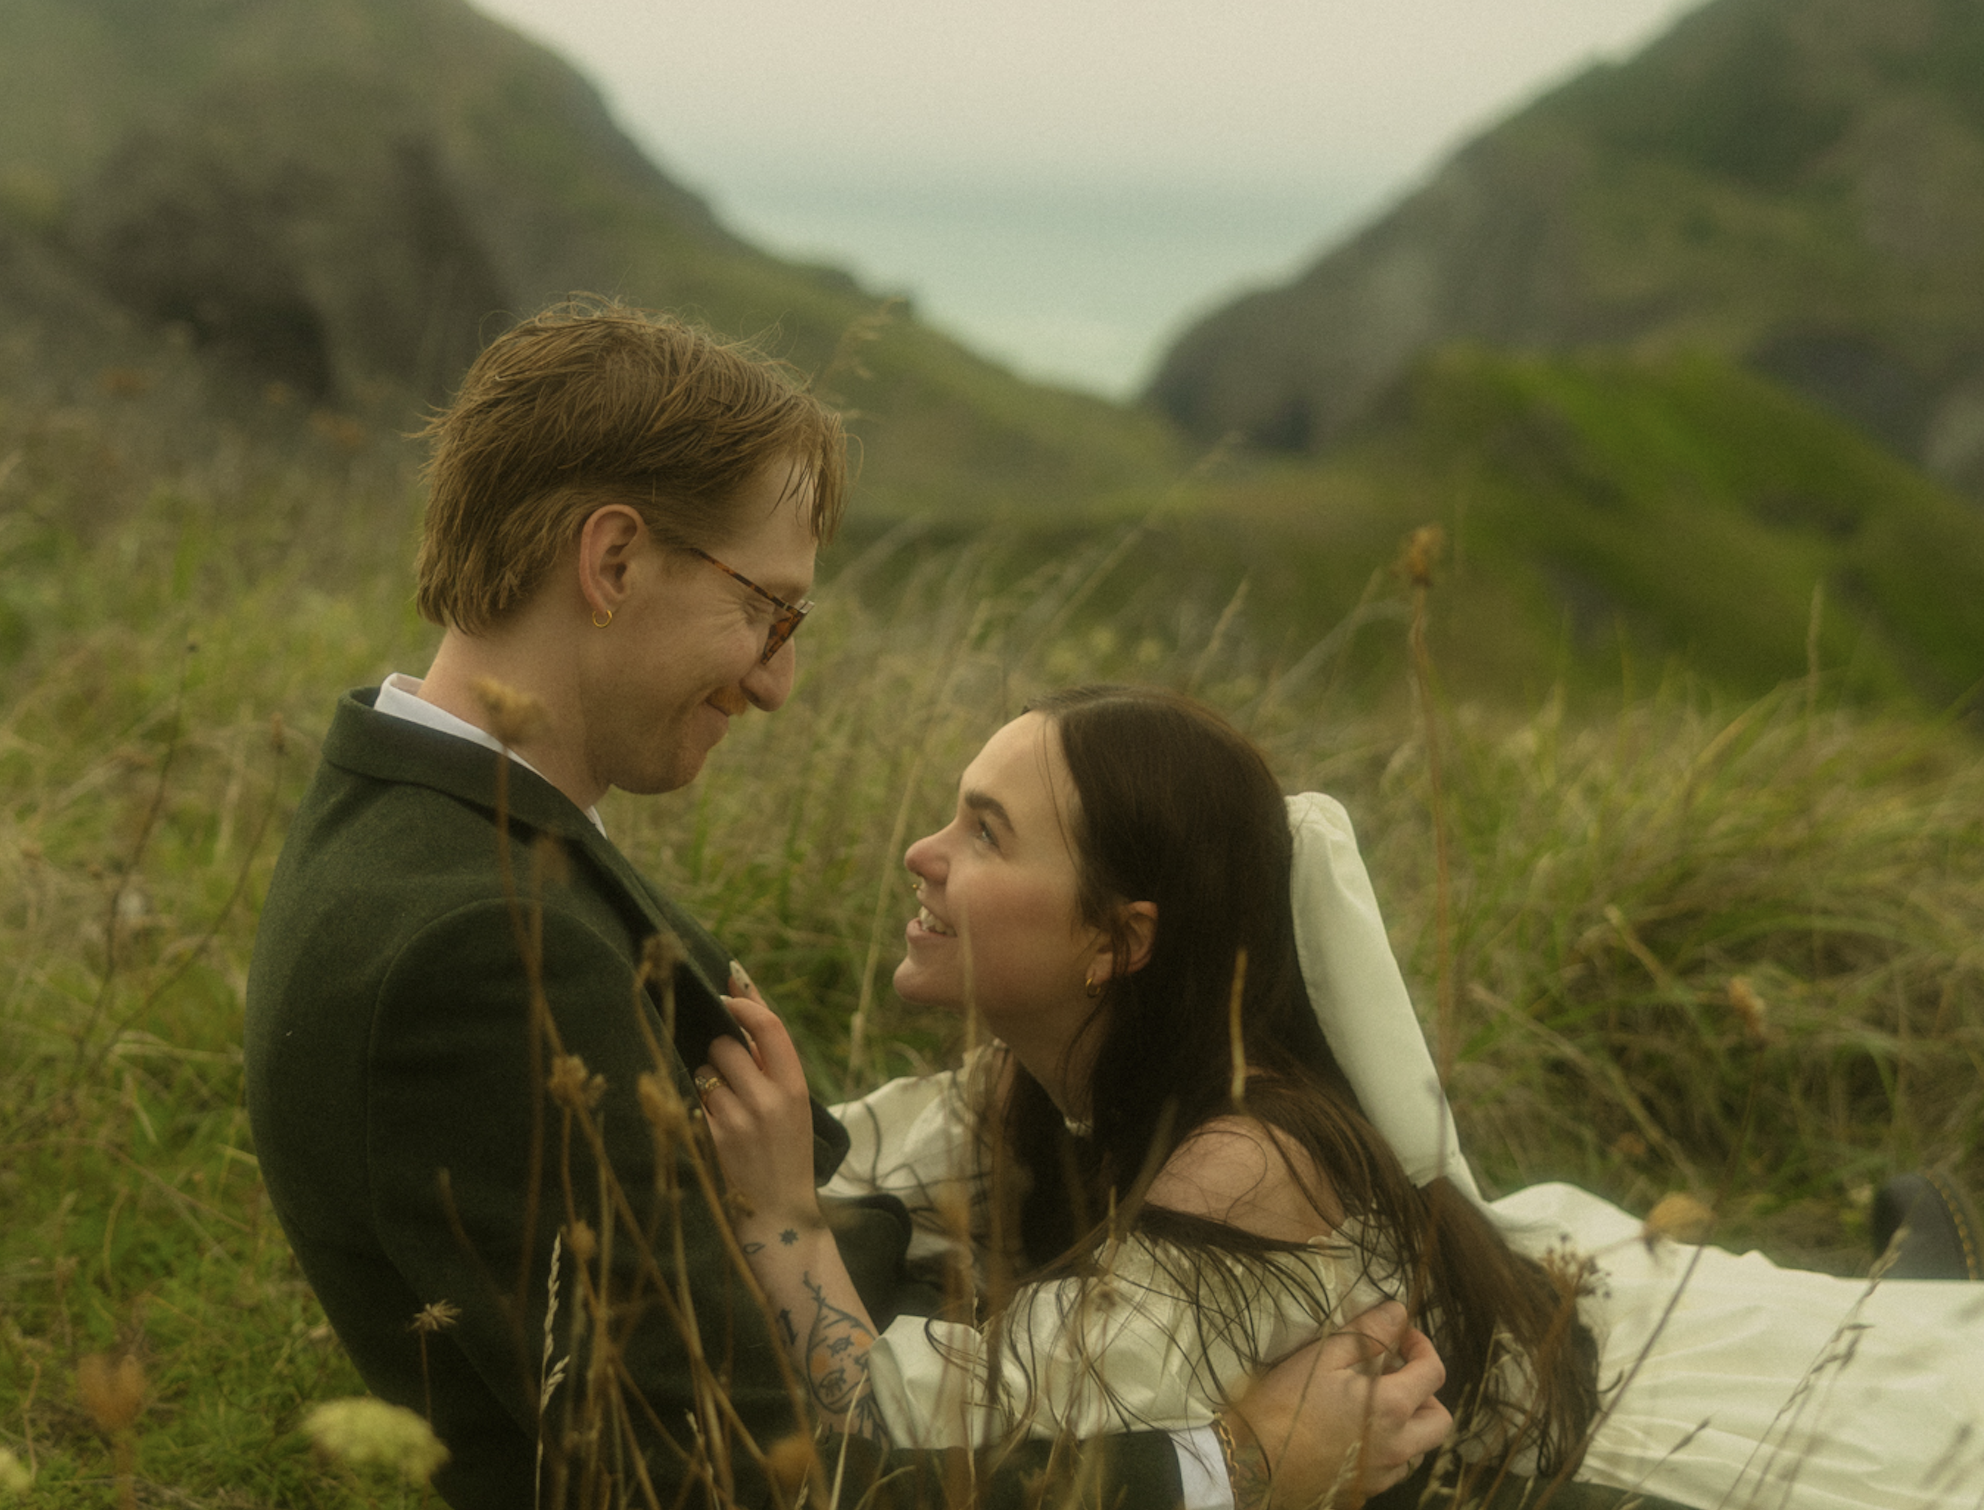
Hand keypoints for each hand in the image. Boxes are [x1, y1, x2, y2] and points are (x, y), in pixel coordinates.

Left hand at [696, 968, 823, 1240]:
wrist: (780, 1217)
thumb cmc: (786, 1155)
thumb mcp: (794, 1107)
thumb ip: (772, 1063)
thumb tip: (742, 1003)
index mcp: (795, 1088)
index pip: (769, 1027)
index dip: (745, 1002)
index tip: (728, 990)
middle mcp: (768, 1101)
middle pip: (727, 1045)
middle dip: (721, 1051)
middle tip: (730, 1078)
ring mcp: (737, 1122)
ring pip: (704, 1070)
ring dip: (705, 1080)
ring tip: (723, 1109)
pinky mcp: (710, 1141)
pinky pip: (691, 1099)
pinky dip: (695, 1106)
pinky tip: (710, 1128)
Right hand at [1224, 1300, 1449, 1507]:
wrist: (1254, 1463)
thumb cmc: (1287, 1404)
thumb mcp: (1322, 1356)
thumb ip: (1367, 1333)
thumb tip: (1398, 1312)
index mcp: (1392, 1408)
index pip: (1433, 1373)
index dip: (1422, 1346)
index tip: (1402, 1336)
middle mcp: (1398, 1446)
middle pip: (1439, 1419)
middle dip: (1426, 1392)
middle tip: (1395, 1375)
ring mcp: (1383, 1473)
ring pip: (1420, 1447)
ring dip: (1410, 1423)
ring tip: (1376, 1404)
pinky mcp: (1366, 1491)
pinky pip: (1395, 1468)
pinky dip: (1391, 1447)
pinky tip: (1359, 1433)